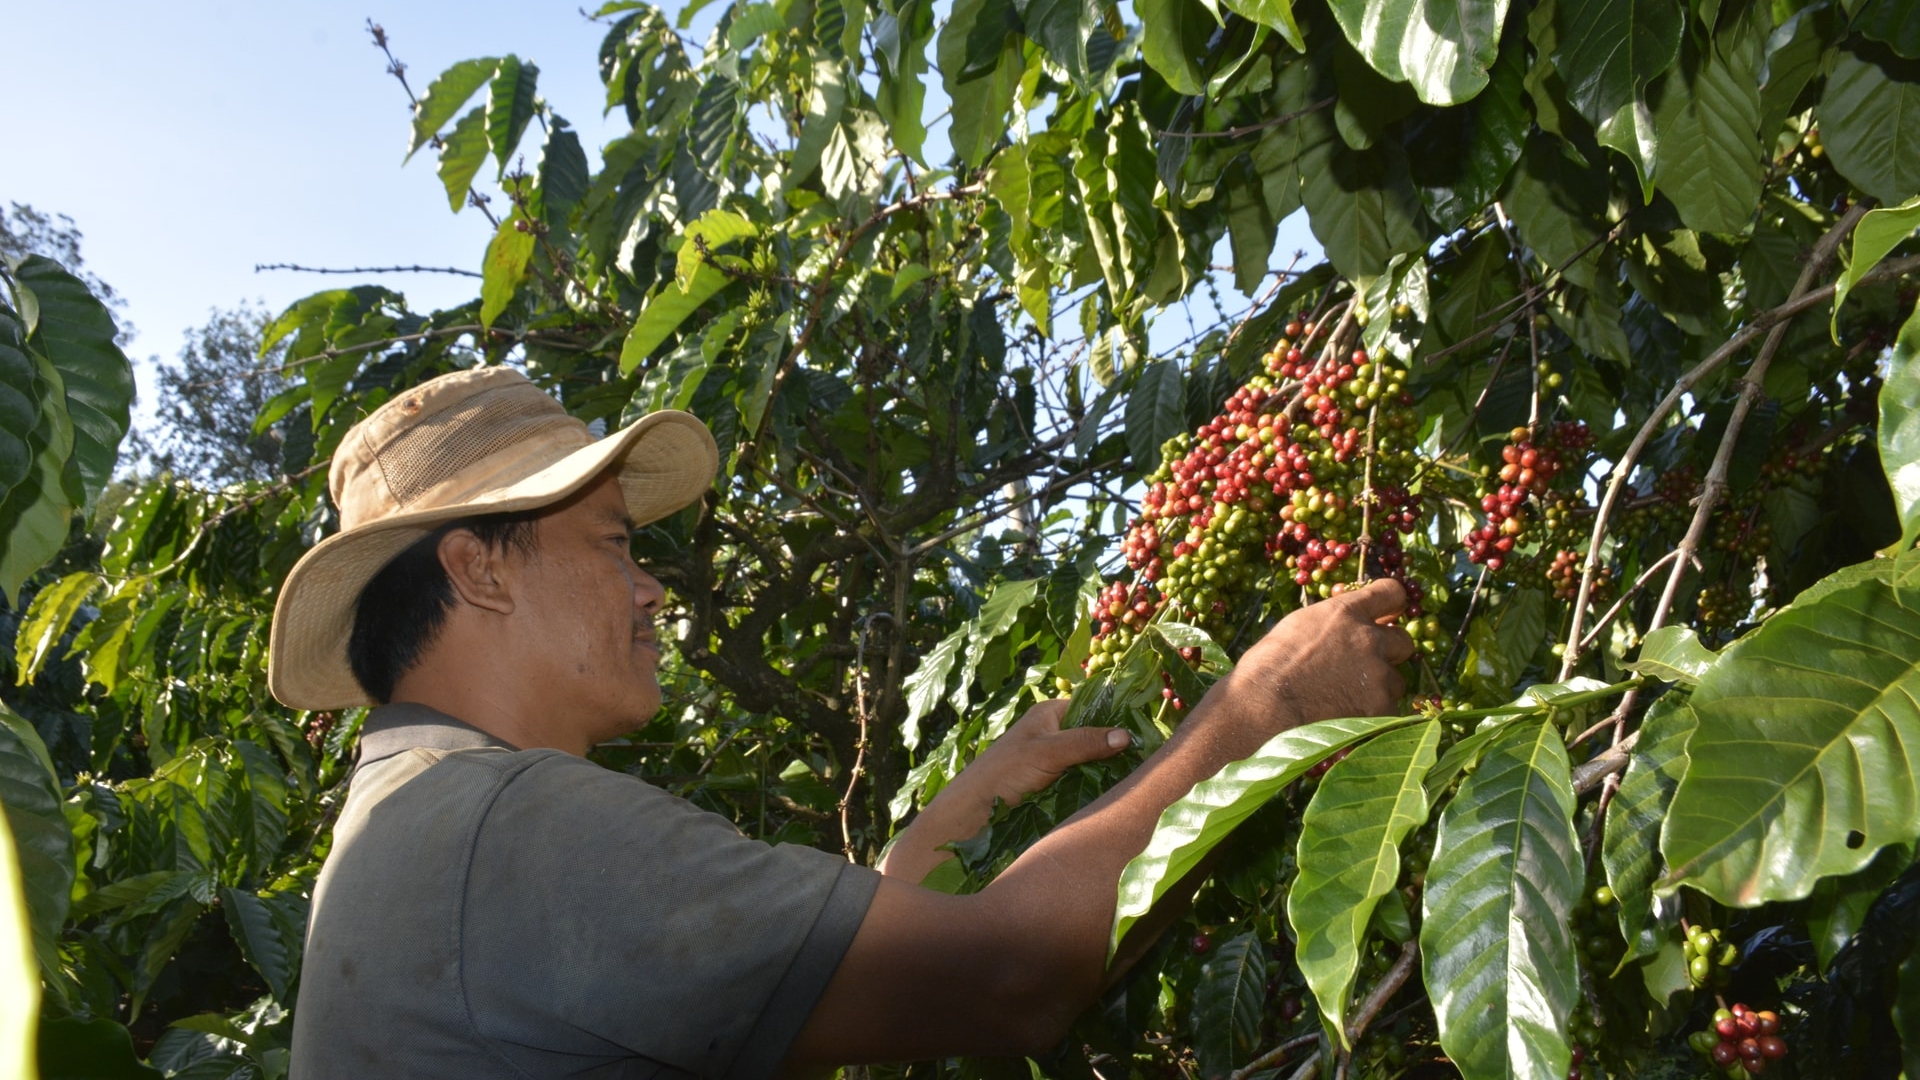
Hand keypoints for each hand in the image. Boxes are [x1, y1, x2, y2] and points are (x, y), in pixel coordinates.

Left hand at [877, 700, 1127, 882]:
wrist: (971, 815)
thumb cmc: (1003, 774)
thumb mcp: (1046, 752)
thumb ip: (1085, 742)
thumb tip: (1127, 735)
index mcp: (1050, 714)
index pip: (1092, 705)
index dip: (1118, 715)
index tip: (1148, 729)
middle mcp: (1055, 734)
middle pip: (1097, 735)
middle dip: (1118, 746)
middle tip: (1150, 759)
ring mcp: (1056, 761)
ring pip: (1094, 761)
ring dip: (1111, 770)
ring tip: (1143, 777)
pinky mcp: (1057, 787)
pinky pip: (1086, 782)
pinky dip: (1100, 786)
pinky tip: (1121, 793)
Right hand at [1205, 578, 1415, 741]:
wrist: (1264, 707)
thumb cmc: (1267, 668)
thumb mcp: (1296, 628)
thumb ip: (1330, 625)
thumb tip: (1343, 629)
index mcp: (1346, 613)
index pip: (1391, 592)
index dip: (1392, 603)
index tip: (1389, 612)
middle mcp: (1368, 639)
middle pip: (1403, 640)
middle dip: (1388, 652)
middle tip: (1366, 665)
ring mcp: (1378, 675)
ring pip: (1396, 681)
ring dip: (1379, 688)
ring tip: (1348, 699)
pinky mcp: (1381, 708)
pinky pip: (1389, 711)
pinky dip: (1374, 716)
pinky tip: (1349, 718)